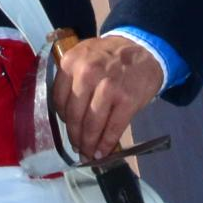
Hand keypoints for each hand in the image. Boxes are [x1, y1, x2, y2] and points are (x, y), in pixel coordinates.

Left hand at [53, 33, 163, 162]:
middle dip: (75, 136)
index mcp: (71, 62)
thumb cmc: (109, 56)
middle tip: (77, 147)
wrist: (143, 49)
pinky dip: (106, 145)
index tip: (66, 128)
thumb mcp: (84, 55)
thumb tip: (65, 114)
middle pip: (75, 115)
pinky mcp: (127, 100)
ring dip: (89, 144)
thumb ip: (71, 77)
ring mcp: (108, 87)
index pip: (59, 99)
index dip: (62, 119)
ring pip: (92, 124)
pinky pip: (113, 129)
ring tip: (88, 153)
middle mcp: (87, 74)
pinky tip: (103, 153)